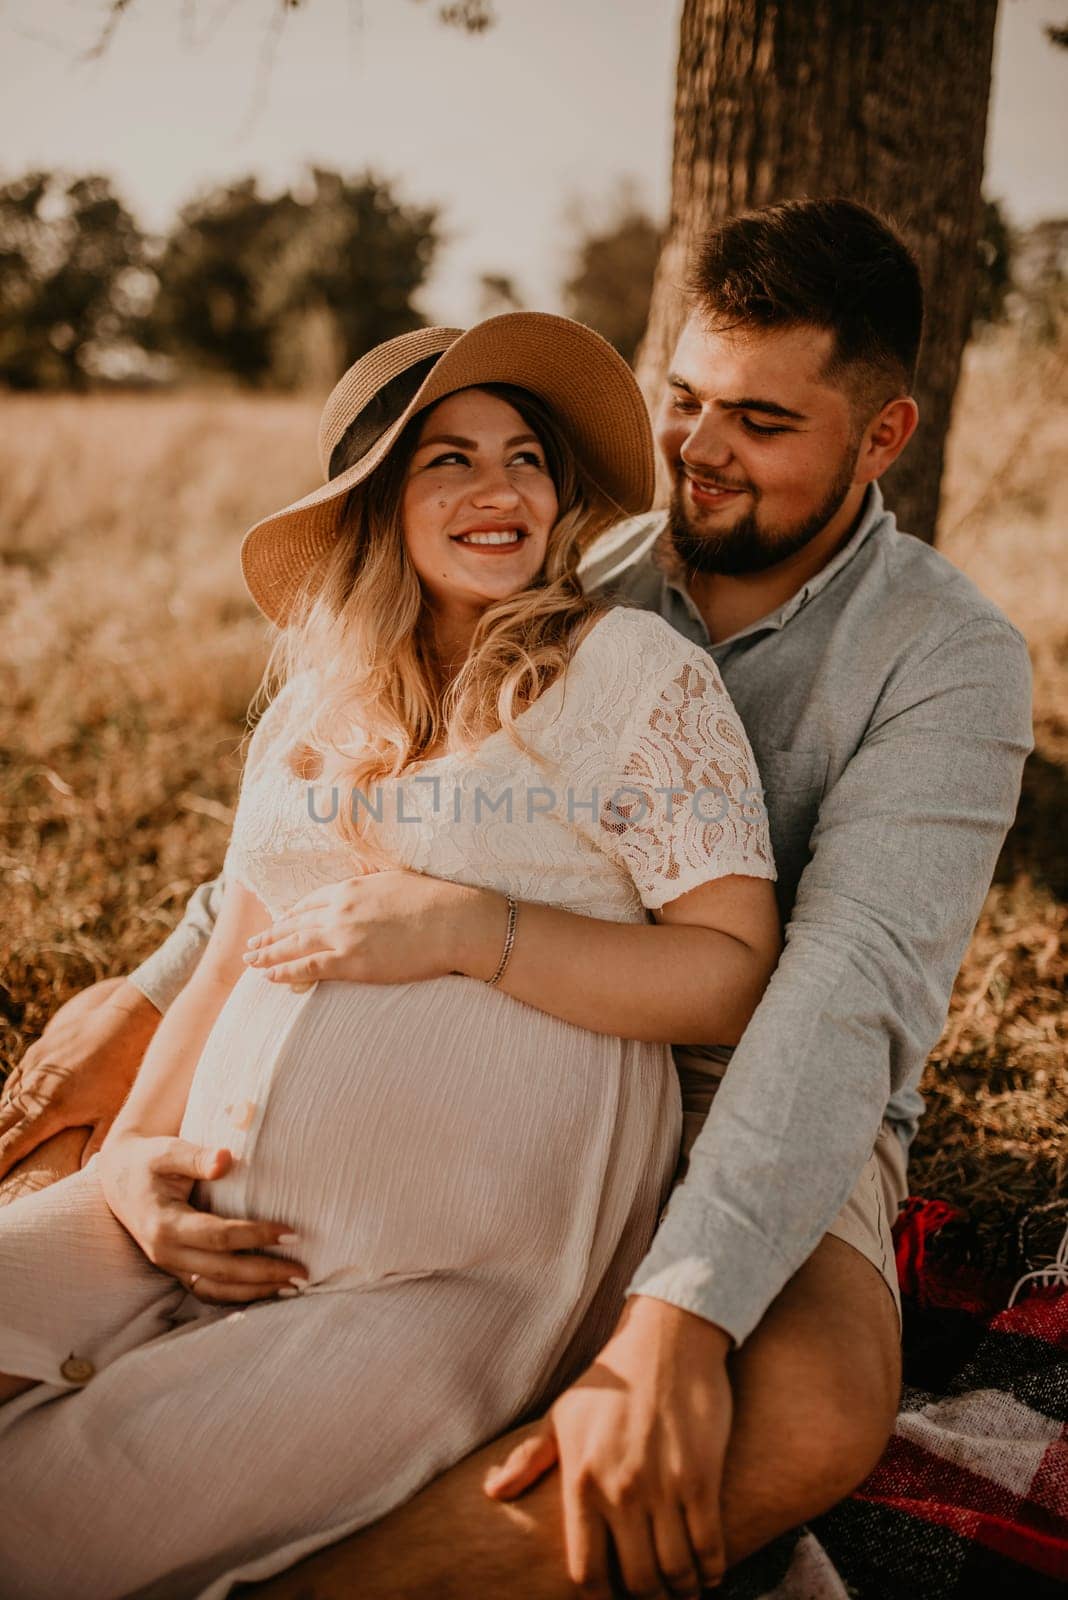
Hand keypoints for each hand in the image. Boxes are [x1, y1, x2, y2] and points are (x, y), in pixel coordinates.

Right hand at [0, 979, 160, 1179]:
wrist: (125, 1022)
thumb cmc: (124, 1071)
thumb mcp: (114, 1114)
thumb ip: (97, 1147)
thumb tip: (84, 1174)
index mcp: (50, 1110)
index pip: (11, 1145)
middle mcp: (34, 1089)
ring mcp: (33, 1068)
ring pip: (4, 1102)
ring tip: (2, 1141)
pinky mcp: (37, 1052)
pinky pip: (14, 1081)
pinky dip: (8, 1098)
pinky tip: (9, 1109)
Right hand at [98, 1132, 308, 1304]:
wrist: (119, 1178)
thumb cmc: (149, 1161)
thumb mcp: (167, 1151)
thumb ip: (195, 1156)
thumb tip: (225, 1158)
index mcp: (164, 1224)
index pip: (217, 1236)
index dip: (255, 1235)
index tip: (291, 1232)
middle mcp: (166, 1252)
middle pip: (221, 1271)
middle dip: (264, 1273)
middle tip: (303, 1270)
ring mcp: (170, 1265)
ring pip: (215, 1289)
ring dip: (254, 1292)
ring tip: (293, 1287)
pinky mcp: (177, 1270)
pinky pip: (208, 1290)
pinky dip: (238, 1296)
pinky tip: (267, 1292)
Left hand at [243, 869, 489, 987]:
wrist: (456, 922)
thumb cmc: (437, 902)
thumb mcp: (397, 883)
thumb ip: (375, 890)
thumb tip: (371, 896)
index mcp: (351, 887)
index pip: (310, 902)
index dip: (291, 914)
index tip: (279, 921)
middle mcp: (340, 909)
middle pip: (295, 922)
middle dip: (271, 933)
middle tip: (253, 944)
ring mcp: (343, 935)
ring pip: (293, 944)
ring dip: (268, 953)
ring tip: (250, 961)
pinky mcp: (352, 962)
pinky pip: (307, 967)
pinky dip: (284, 971)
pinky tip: (269, 976)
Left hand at [482, 1296, 733, 1597]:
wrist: (666, 1338)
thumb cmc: (610, 1379)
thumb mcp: (562, 1414)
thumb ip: (529, 1458)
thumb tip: (493, 1492)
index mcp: (581, 1481)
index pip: (586, 1571)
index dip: (601, 1598)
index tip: (613, 1598)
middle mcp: (620, 1490)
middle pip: (638, 1582)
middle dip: (648, 1599)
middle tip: (654, 1597)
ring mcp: (663, 1486)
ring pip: (676, 1570)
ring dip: (682, 1590)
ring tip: (683, 1590)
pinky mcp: (701, 1476)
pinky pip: (710, 1544)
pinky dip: (712, 1569)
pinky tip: (710, 1573)